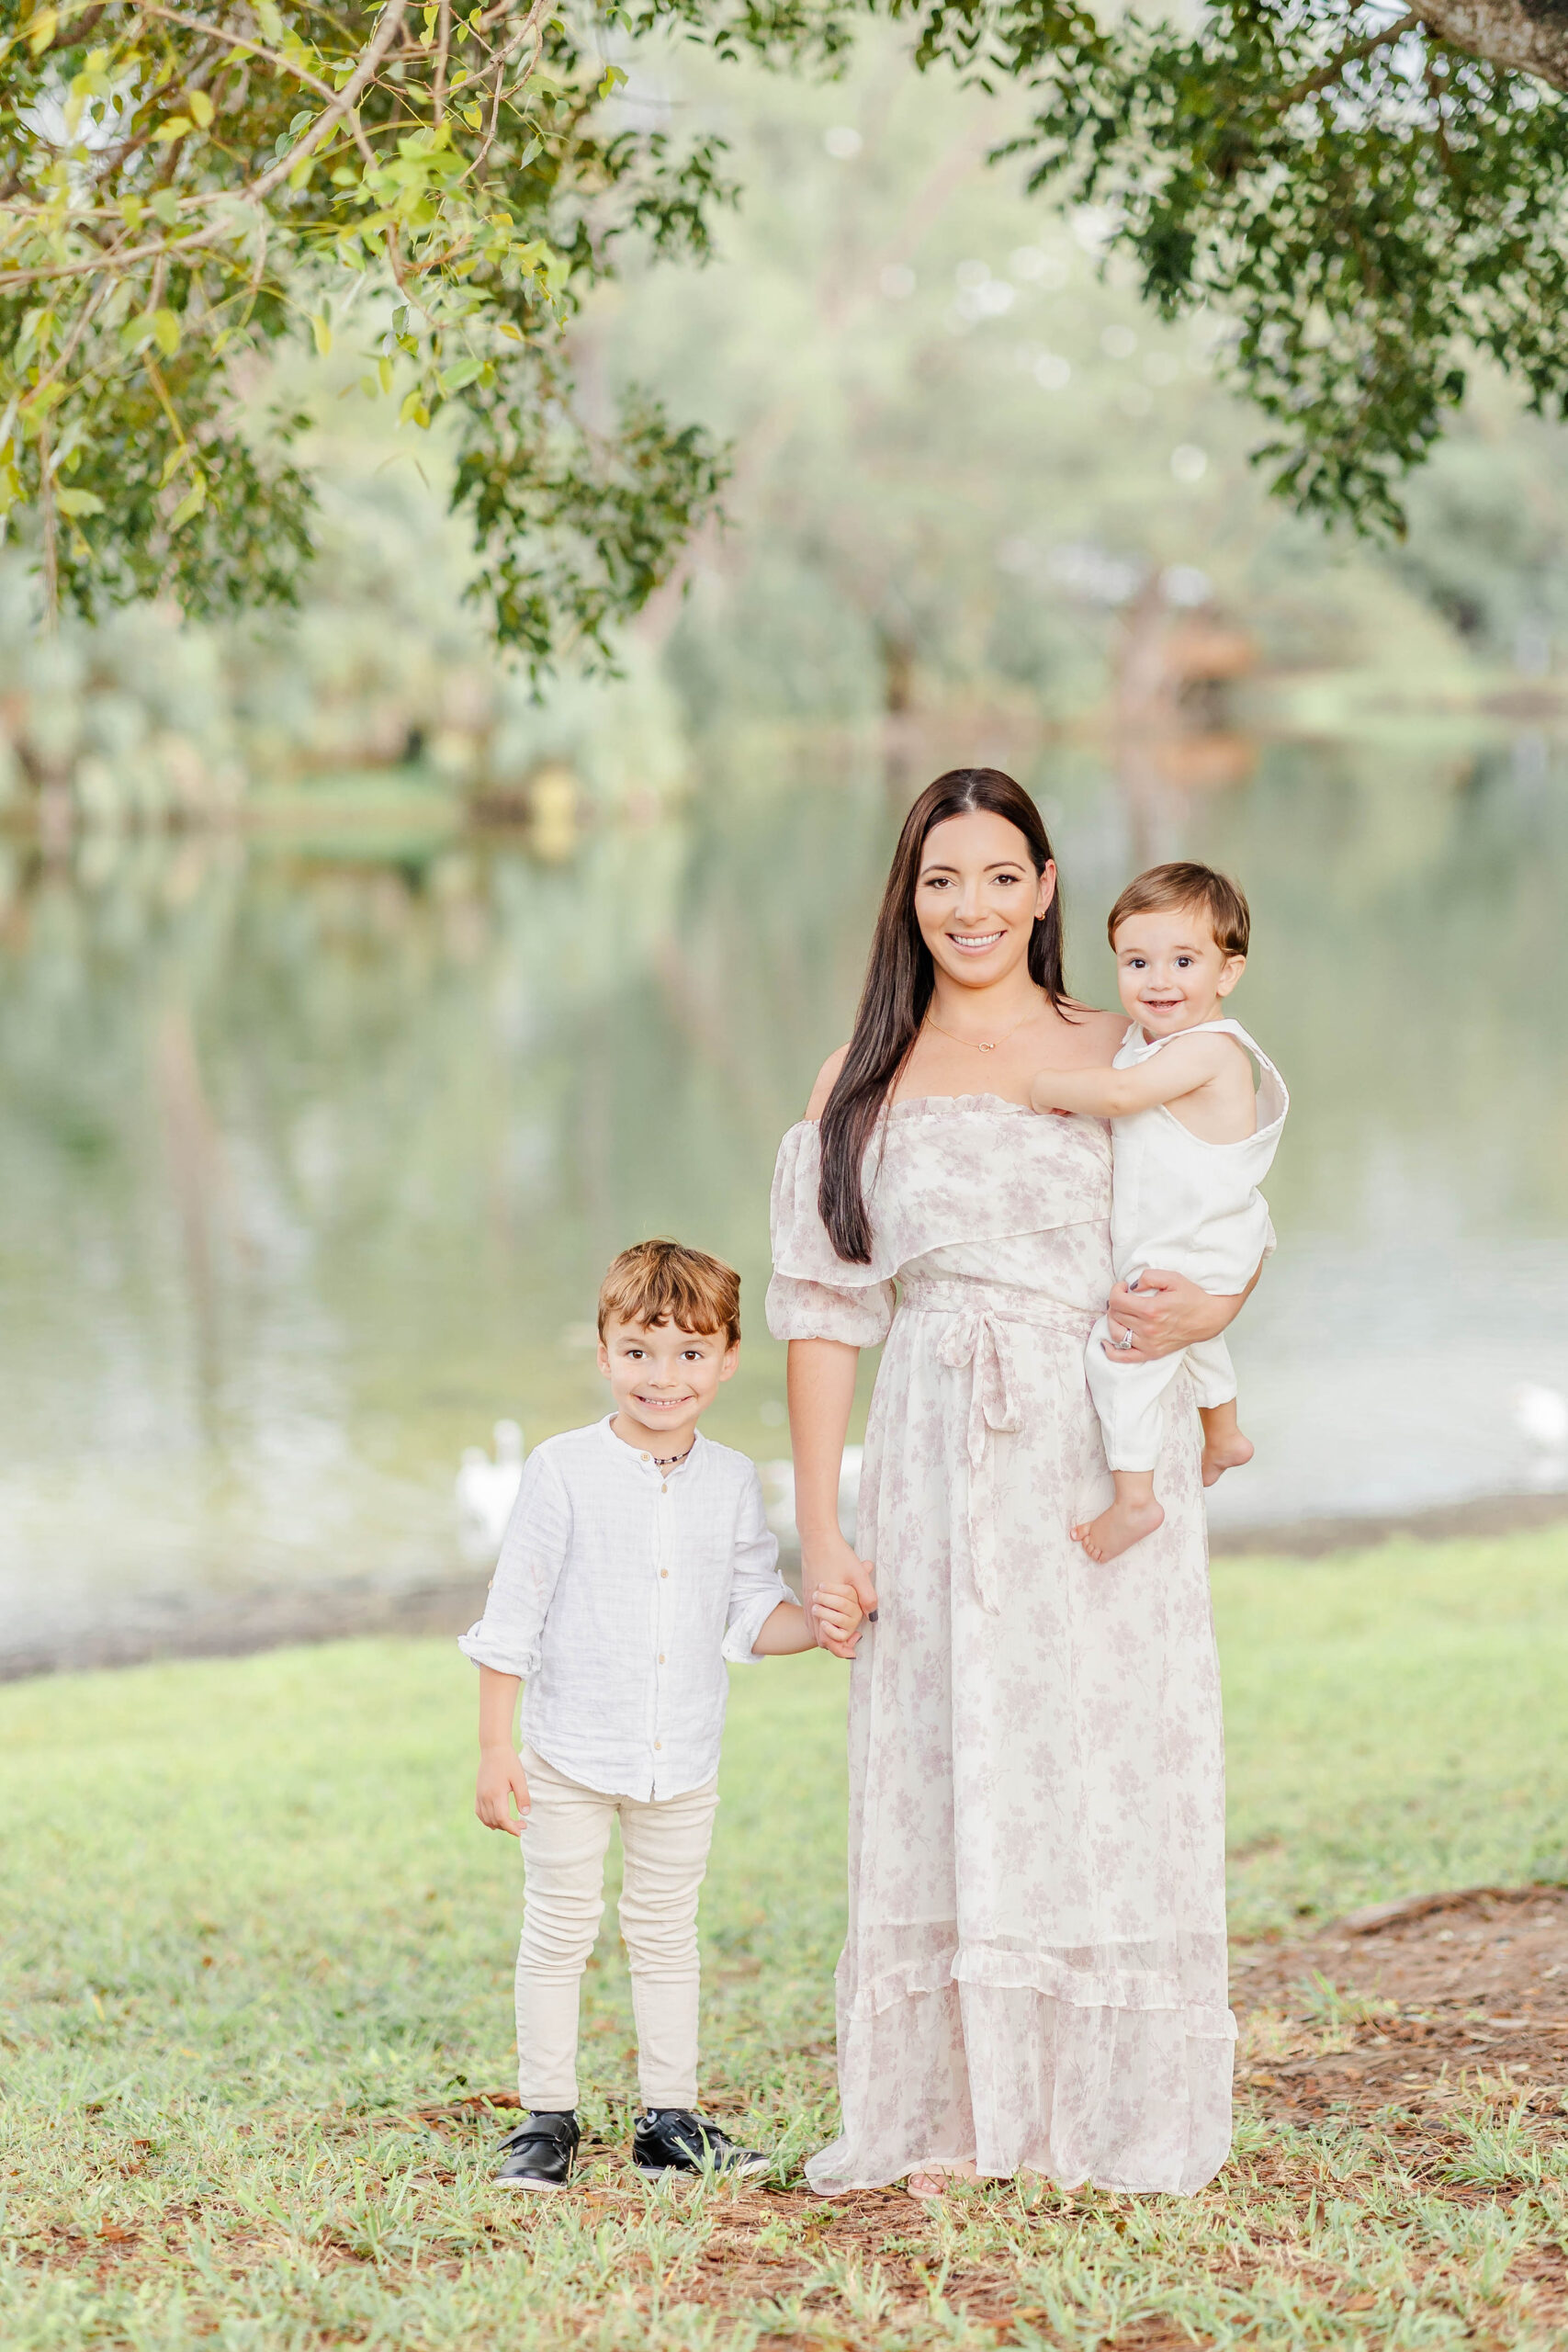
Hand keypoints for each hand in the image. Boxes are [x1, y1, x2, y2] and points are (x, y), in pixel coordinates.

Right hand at [475, 1748, 530, 1835]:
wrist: (494, 1749)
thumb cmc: (509, 1762)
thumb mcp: (520, 1778)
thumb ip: (523, 1796)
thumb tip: (525, 1814)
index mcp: (496, 1794)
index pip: (502, 1819)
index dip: (511, 1828)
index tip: (521, 1830)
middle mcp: (485, 1797)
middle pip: (495, 1821)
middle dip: (508, 1827)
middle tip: (522, 1824)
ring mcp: (480, 1795)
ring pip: (486, 1819)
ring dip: (498, 1825)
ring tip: (511, 1823)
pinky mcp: (478, 1793)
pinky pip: (480, 1812)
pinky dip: (487, 1820)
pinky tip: (496, 1820)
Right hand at [802, 1532, 876, 1658]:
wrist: (817, 1538)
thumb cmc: (838, 1555)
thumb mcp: (858, 1574)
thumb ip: (867, 1597)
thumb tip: (873, 1617)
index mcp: (823, 1605)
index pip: (828, 1640)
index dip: (841, 1649)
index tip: (855, 1644)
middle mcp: (811, 1607)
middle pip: (820, 1640)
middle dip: (836, 1644)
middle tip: (854, 1637)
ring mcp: (806, 1601)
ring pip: (814, 1630)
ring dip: (829, 1634)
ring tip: (846, 1629)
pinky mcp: (805, 1595)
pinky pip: (810, 1619)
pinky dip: (821, 1625)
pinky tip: (833, 1616)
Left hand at [1104, 1268, 1242, 1362]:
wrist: (1209, 1318)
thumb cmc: (1192, 1297)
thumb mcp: (1173, 1278)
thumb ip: (1149, 1277)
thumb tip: (1132, 1286)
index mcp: (1151, 1309)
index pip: (1117, 1300)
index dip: (1116, 1290)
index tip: (1123, 1287)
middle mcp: (1148, 1329)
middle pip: (1115, 1314)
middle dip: (1116, 1302)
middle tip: (1124, 1297)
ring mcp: (1149, 1343)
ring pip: (1116, 1333)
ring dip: (1113, 1320)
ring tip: (1121, 1312)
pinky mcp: (1152, 1353)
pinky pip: (1125, 1357)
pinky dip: (1111, 1351)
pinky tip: (1106, 1343)